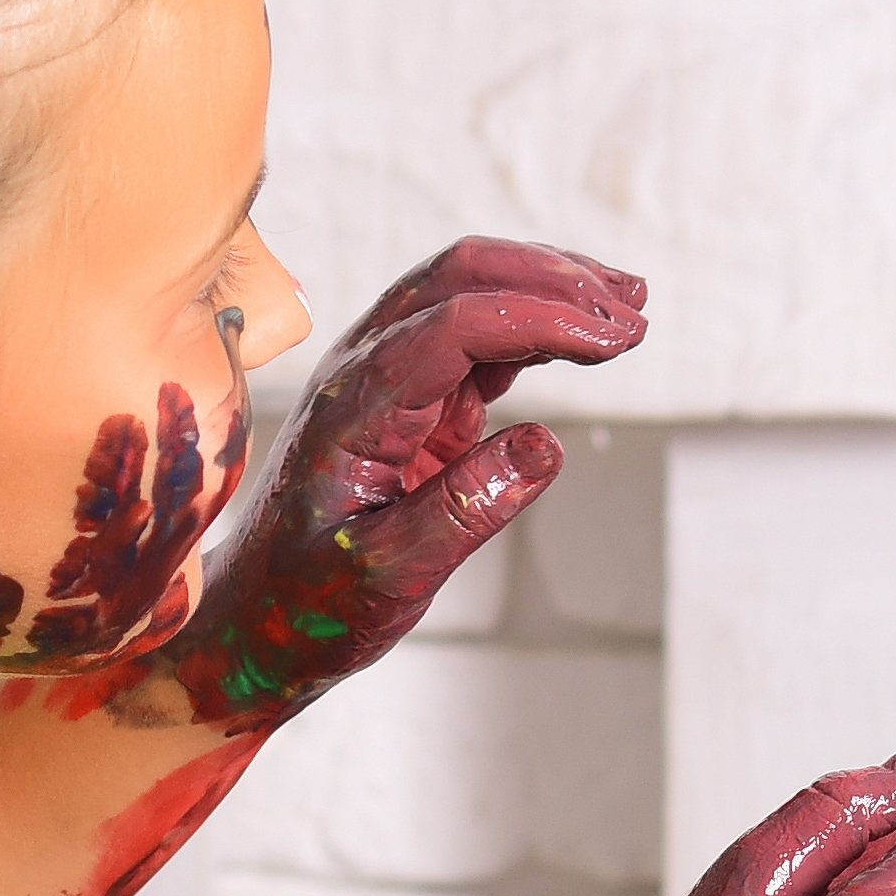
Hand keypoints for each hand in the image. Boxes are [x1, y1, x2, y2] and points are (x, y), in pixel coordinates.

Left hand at [140, 239, 646, 729]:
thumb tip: (548, 445)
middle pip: (461, 278)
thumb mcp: (391, 573)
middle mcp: (364, 369)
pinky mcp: (411, 395)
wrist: (261, 617)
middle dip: (554, 281)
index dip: (542, 319)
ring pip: (469, 290)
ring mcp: (386, 375)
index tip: (616, 339)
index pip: (455, 325)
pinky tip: (586, 336)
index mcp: (355, 405)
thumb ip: (467, 509)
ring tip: (630, 309)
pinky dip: (536, 323)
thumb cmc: (314, 601)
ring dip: (550, 287)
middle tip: (634, 315)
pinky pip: (475, 333)